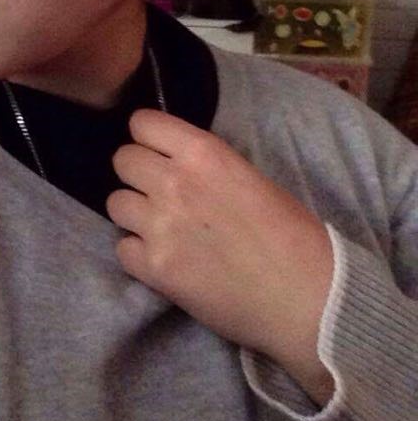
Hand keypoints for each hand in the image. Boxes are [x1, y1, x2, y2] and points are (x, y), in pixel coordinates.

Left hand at [107, 109, 334, 404]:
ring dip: (134, 213)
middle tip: (158, 191)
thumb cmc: (291, 234)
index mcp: (203, 152)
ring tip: (159, 227)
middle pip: (122, 159)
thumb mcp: (249, 176)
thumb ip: (205, 164)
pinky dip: (138, 254)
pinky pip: (122, 249)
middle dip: (137, 173)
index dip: (148, 137)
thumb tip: (175, 161)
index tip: (157, 150)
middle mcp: (174, 182)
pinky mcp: (155, 268)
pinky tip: (163, 258)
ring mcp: (160, 225)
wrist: (305, 297)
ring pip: (115, 203)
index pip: (142, 123)